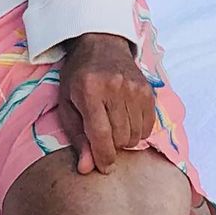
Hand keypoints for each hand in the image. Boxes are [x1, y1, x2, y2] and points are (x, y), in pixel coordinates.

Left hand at [57, 32, 154, 175]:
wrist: (100, 45)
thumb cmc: (78, 77)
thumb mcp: (67, 103)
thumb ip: (77, 136)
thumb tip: (87, 168)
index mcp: (89, 91)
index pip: (101, 135)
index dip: (103, 157)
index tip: (103, 168)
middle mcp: (115, 88)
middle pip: (120, 138)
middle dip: (111, 146)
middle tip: (102, 135)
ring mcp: (135, 88)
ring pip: (136, 135)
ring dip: (124, 139)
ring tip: (112, 125)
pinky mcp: (148, 90)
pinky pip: (148, 127)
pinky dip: (137, 131)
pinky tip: (125, 120)